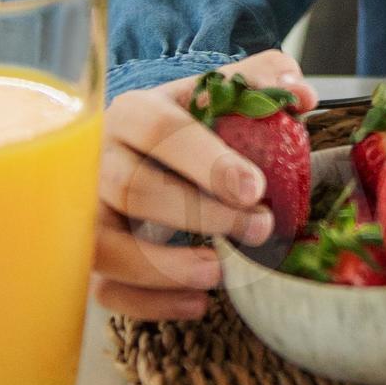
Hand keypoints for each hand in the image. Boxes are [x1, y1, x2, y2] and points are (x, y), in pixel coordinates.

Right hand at [93, 48, 316, 322]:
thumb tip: (302, 96)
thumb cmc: (187, 123)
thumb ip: (264, 80)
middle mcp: (96, 159)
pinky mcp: (83, 254)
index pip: (161, 132)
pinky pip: (103, 287)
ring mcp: (83, 211)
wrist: (135, 147)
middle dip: (200, 215)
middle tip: (259, 228)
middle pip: (133, 189)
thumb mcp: (220, 92)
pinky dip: (148, 304)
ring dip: (163, 267)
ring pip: (104, 244)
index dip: (208, 162)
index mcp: (133, 112)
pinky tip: (196, 303)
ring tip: (219, 273)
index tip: (255, 189)